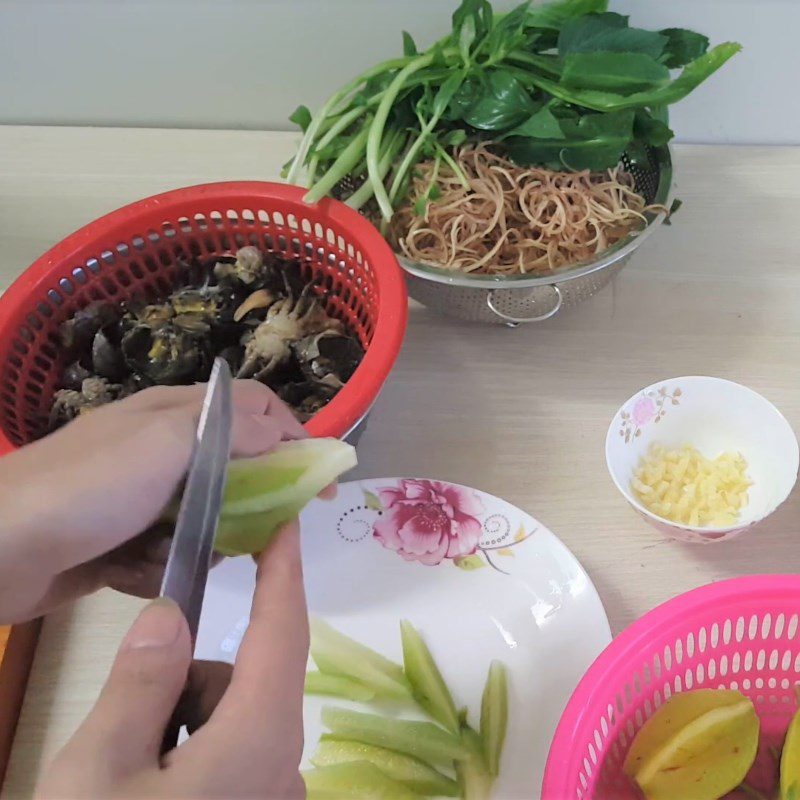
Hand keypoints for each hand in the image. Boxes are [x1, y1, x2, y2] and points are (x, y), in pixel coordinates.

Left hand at [0, 381, 305, 623]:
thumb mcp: (166, 443)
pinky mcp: (121, 542)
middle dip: (251, 501)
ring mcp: (140, 499)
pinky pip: (166, 554)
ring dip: (201, 542)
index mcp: (175, 414)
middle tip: (265, 533)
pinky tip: (137, 574)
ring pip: (204, 519)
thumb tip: (281, 433)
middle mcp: (162, 450)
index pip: (253, 408)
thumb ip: (230, 432)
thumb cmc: (88, 487)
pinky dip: (159, 568)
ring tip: (182, 556)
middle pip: (234, 467)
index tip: (320, 478)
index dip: (293, 435)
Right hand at [37, 523, 307, 799]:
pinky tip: (143, 782)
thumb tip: (170, 614)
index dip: (284, 571)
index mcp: (259, 739)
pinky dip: (193, 750)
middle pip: (247, 681)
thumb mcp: (99, 770)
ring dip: (186, 719)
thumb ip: (140, 683)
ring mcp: (270, 795)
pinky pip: (232, 756)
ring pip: (234, 719)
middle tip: (125, 713)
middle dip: (191, 675)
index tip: (285, 521)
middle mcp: (282, 765)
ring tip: (124, 763)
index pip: (282, 632)